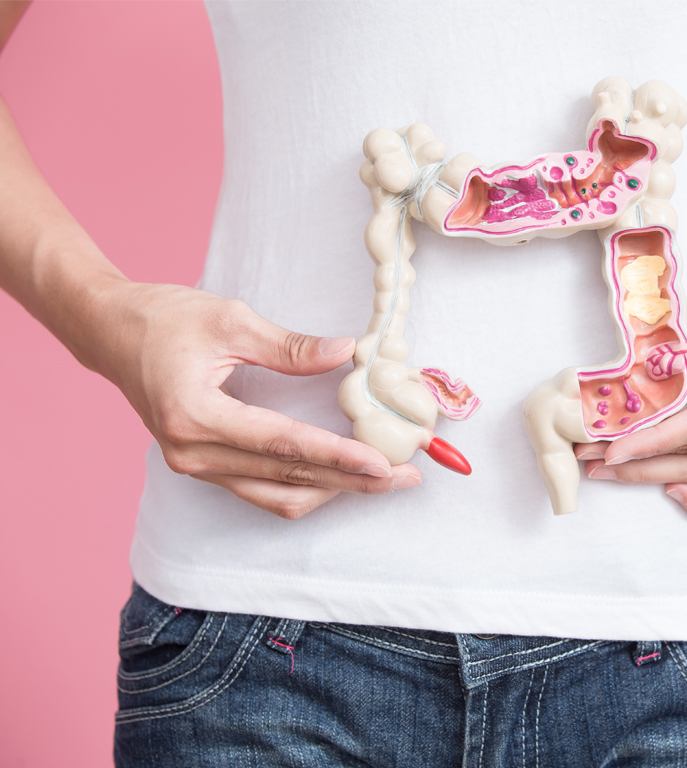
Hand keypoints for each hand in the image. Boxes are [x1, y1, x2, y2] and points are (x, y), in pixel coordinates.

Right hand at [91, 282, 419, 518]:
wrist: (108, 332)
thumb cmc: (163, 318)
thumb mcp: (230, 319)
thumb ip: (290, 346)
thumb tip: (347, 353)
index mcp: (195, 415)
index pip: (282, 445)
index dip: (337, 456)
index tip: (382, 463)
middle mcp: (193, 453)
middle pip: (287, 479)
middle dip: (351, 481)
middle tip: (404, 476)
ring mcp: (195, 465)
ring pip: (276, 495)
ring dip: (332, 490)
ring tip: (383, 480)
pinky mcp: (202, 465)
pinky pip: (260, 490)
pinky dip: (303, 486)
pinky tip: (339, 476)